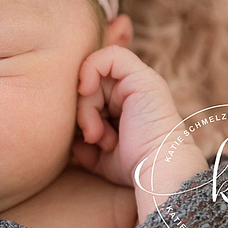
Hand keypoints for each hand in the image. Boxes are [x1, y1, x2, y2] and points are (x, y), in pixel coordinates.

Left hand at [74, 46, 206, 219]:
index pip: (90, 88)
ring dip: (86, 106)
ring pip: (94, 74)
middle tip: (91, 137)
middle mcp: (130, 90)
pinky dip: (90, 69)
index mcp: (122, 104)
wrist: (156, 172)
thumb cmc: (131, 168)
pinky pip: (110, 56)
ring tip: (97, 135)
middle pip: (89, 82)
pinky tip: (86, 90)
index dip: (79, 104)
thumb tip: (71, 137)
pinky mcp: (142, 78)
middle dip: (82, 110)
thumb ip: (82, 141)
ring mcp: (137, 82)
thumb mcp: (98, 155)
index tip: (79, 130)